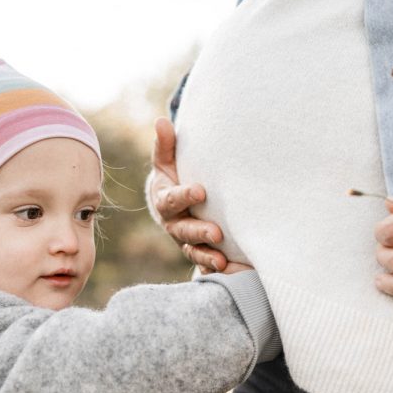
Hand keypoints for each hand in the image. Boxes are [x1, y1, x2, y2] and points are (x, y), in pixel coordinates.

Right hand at [149, 117, 228, 272]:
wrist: (173, 205)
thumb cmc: (173, 178)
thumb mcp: (167, 162)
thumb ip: (166, 145)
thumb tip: (162, 121)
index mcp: (165, 201)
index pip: (172, 200)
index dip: (184, 196)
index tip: (201, 191)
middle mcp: (173, 224)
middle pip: (184, 231)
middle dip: (200, 232)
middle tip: (217, 232)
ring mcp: (185, 241)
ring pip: (193, 252)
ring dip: (206, 256)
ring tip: (221, 260)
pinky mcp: (198, 253)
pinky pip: (203, 265)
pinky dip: (214, 270)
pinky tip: (229, 271)